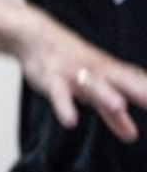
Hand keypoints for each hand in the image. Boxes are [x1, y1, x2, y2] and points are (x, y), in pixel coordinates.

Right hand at [15, 5, 146, 141]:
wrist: (35, 35)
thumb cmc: (68, 63)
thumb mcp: (93, 89)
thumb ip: (113, 115)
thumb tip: (132, 136)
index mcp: (110, 72)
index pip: (138, 81)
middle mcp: (97, 71)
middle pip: (122, 80)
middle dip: (140, 91)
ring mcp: (75, 74)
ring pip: (92, 84)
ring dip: (105, 94)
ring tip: (118, 106)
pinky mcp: (52, 79)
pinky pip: (59, 93)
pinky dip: (65, 106)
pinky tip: (70, 121)